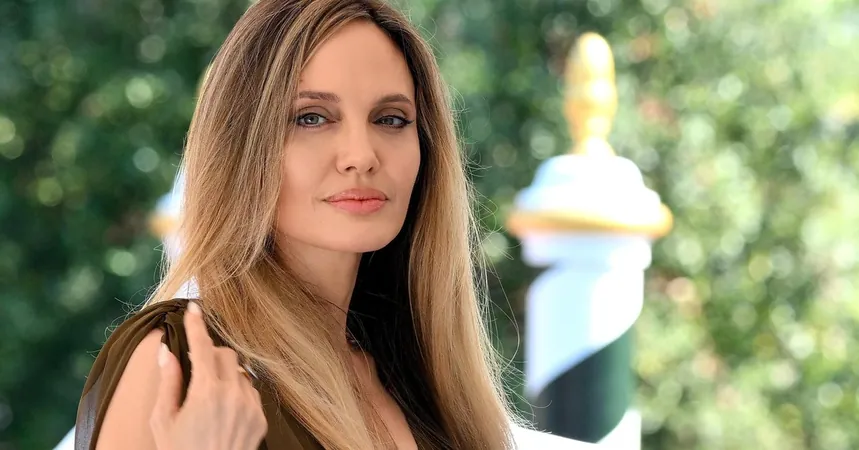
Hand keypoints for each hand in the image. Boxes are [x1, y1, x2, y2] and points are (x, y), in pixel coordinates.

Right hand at [149, 301, 266, 449]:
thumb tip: (166, 350)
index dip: (196, 324)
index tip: (193, 307)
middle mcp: (233, 395)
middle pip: (225, 354)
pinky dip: (238, 391)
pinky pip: (250, 391)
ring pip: (240, 372)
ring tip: (208, 396)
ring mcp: (250, 407)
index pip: (202, 346)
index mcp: (205, 392)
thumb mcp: (162, 420)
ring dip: (224, 374)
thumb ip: (168, 381)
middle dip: (210, 354)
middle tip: (195, 367)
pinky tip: (223, 409)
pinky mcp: (261, 419)